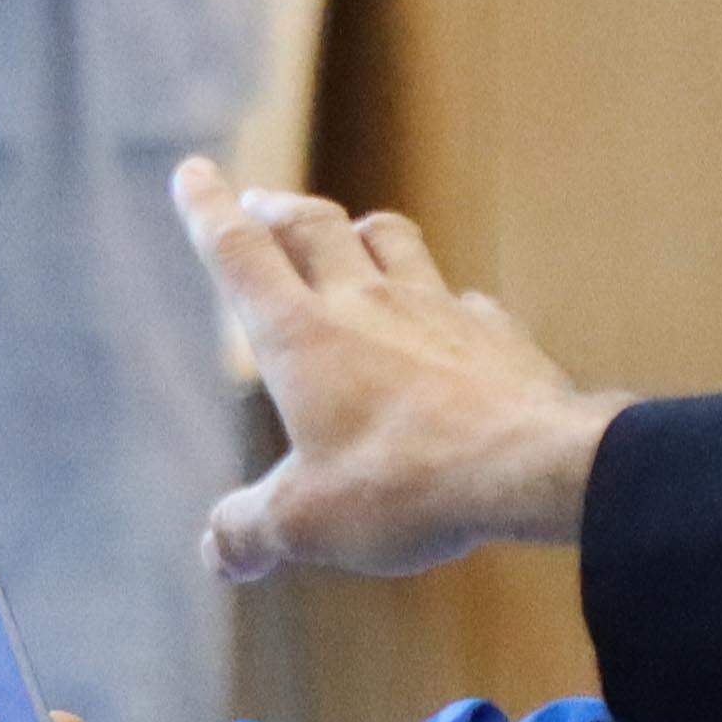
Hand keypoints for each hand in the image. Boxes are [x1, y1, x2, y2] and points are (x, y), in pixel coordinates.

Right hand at [183, 158, 626, 581]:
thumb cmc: (403, 486)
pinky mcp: (495, 333)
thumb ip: (250, 531)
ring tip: (352, 232)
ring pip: (391, 239)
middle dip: (278, 211)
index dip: (208, 211)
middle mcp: (365, 304)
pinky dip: (447, 300)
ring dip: (361, 230)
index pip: (240, 255)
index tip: (193, 171)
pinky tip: (453, 315)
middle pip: (312, 228)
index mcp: (301, 337)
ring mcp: (436, 310)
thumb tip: (219, 550)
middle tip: (260, 203)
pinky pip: (464, 299)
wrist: (528, 467)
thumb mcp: (305, 524)